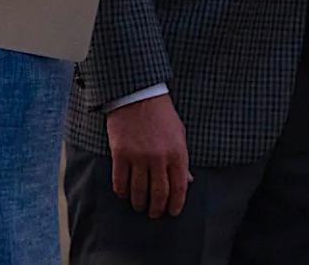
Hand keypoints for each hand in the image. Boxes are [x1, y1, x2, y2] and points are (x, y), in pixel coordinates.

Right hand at [106, 94, 191, 217]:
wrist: (137, 94)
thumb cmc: (161, 114)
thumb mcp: (179, 134)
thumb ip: (182, 159)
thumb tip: (188, 181)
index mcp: (177, 153)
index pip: (179, 188)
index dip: (176, 204)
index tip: (172, 212)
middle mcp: (159, 158)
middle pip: (159, 194)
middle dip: (157, 208)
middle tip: (154, 213)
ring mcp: (139, 157)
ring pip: (139, 191)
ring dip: (139, 203)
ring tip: (139, 206)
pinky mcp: (121, 154)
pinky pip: (120, 181)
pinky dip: (122, 191)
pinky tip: (124, 193)